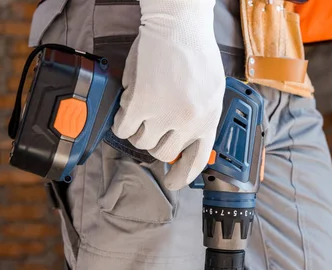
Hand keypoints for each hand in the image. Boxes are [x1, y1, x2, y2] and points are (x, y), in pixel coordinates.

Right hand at [113, 0, 224, 189]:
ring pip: (141, 141)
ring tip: (140, 108)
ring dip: (137, 128)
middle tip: (150, 126)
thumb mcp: (211, 90)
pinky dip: (121, 120)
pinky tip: (127, 107)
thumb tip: (185, 140)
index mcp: (208, 118)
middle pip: (162, 152)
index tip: (173, 182)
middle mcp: (189, 121)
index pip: (196, 159)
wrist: (178, 26)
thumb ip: (199, 116)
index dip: (182, 175)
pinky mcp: (142, 104)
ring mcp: (165, 114)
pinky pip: (123, 128)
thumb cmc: (195, 52)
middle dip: (154, 142)